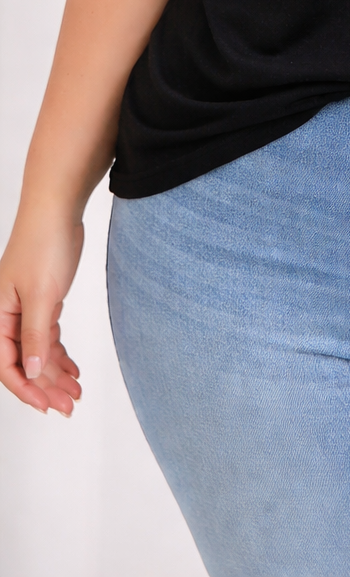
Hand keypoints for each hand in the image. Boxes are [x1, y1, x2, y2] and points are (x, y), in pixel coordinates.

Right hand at [0, 214, 84, 414]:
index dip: (26, 389)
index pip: (6, 365)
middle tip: (69, 406)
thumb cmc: (43, 245)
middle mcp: (6, 316)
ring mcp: (24, 309)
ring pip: (37, 351)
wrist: (57, 211)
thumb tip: (31, 370)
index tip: (46, 406)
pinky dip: (59, 354)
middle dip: (45, 386)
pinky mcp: (42, 301)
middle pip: (23, 362)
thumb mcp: (42, 295)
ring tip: (76, 392)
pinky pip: (47, 336)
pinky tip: (73, 368)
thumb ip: (36, 335)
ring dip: (55, 373)